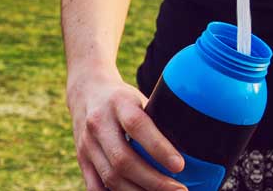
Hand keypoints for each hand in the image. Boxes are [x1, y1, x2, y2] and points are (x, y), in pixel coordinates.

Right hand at [66, 70, 186, 190]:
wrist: (86, 92)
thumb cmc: (124, 99)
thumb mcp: (140, 98)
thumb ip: (157, 120)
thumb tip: (191, 146)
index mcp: (119, 103)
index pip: (137, 125)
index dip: (158, 148)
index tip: (180, 166)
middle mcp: (98, 123)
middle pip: (123, 159)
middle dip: (154, 181)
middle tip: (179, 190)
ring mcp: (87, 143)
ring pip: (111, 177)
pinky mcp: (82, 159)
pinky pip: (95, 186)